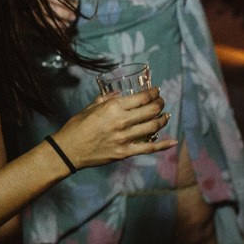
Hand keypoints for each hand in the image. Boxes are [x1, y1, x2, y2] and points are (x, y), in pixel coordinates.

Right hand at [52, 88, 174, 169]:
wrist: (69, 149)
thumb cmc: (77, 126)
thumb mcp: (90, 107)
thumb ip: (106, 99)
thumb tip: (119, 94)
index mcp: (113, 107)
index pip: (142, 97)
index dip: (153, 93)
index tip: (156, 91)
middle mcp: (122, 121)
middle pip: (151, 110)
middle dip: (160, 103)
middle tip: (160, 102)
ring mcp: (125, 138)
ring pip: (153, 127)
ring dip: (163, 119)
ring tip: (165, 115)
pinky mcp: (125, 152)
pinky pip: (149, 148)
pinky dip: (164, 145)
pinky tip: (173, 140)